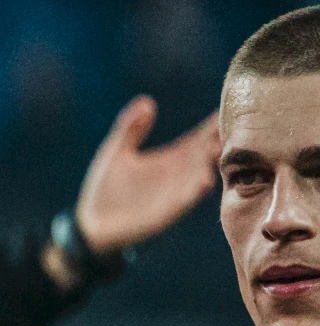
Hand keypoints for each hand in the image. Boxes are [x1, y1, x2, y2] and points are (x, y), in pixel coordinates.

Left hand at [70, 97, 218, 254]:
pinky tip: (204, 182)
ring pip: (201, 175)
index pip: (199, 137)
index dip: (214, 123)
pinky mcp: (166, 212)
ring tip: (219, 149)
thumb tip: (147, 101)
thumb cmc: (105, 188)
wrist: (92, 225)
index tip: (231, 106)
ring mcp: (176, 193)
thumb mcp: (116, 152)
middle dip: (220, 140)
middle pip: (206, 153)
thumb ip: (131, 128)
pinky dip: (195, 192)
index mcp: (171, 158)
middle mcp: (180, 174)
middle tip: (234, 125)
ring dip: (211, 164)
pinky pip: (185, 201)